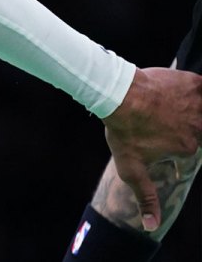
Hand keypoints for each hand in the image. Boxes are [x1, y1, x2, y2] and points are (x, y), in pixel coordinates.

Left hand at [101, 67, 201, 230]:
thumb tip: (151, 226)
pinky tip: (182, 93)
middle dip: (186, 125)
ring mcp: (199, 105)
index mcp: (188, 148)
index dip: (178, 142)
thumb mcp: (131, 169)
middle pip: (199, 128)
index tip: (164, 135)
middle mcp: (199, 128)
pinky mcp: (196, 85)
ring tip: (170, 108)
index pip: (191, 148)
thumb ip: (146, 197)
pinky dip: (198, 92)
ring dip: (193, 110)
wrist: (118, 94)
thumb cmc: (123, 130)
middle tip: (164, 118)